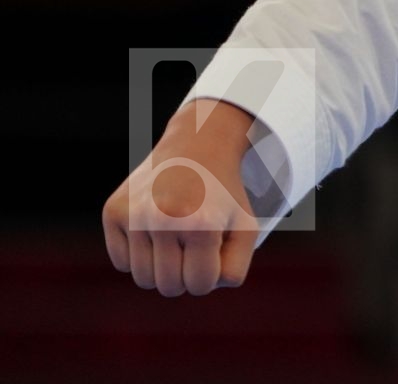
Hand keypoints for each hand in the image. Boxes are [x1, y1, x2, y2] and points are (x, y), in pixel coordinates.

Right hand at [101, 98, 264, 295]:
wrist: (197, 146)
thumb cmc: (223, 195)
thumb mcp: (245, 228)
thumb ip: (234, 269)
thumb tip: (200, 288)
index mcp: (201, 225)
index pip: (199, 286)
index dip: (209, 276)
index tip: (213, 251)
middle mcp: (162, 219)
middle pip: (168, 287)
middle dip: (184, 275)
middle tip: (194, 246)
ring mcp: (134, 215)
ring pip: (142, 279)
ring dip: (161, 267)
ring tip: (176, 236)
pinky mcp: (113, 211)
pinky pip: (121, 263)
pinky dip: (138, 255)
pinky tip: (154, 227)